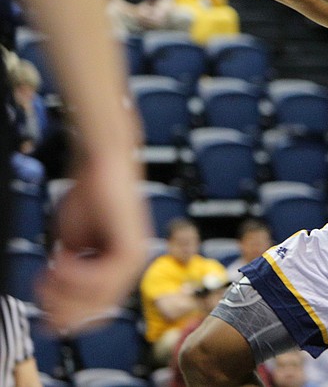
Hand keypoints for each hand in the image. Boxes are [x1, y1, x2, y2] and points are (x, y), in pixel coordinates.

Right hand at [37, 148, 149, 330]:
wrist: (103, 165)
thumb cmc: (90, 197)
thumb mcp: (74, 242)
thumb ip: (70, 271)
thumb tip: (57, 302)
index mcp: (120, 267)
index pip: (96, 309)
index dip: (67, 315)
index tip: (44, 311)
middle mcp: (132, 267)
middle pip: (96, 310)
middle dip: (62, 308)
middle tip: (40, 292)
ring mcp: (134, 259)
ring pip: (96, 299)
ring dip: (65, 290)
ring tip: (50, 271)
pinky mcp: (130, 249)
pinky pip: (99, 280)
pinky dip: (74, 275)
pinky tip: (61, 259)